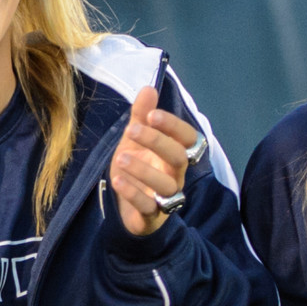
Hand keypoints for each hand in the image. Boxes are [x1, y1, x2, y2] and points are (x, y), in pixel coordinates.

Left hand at [106, 82, 199, 235]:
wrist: (125, 206)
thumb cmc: (137, 167)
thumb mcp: (134, 139)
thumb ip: (141, 116)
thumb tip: (148, 88)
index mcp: (175, 153)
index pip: (188, 138)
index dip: (174, 126)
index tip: (153, 114)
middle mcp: (175, 175)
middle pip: (179, 158)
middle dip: (157, 142)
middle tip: (132, 130)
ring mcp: (166, 198)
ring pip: (167, 185)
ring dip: (143, 170)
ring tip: (120, 158)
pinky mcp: (151, 217)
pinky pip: (148, 208)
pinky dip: (133, 193)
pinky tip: (118, 180)